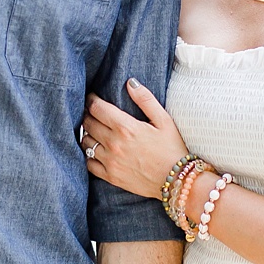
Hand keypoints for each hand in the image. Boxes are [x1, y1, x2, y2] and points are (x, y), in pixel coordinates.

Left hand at [81, 79, 189, 198]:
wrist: (178, 181)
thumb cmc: (172, 148)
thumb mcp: (164, 120)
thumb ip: (146, 99)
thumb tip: (130, 82)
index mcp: (126, 127)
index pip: (96, 108)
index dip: (91, 100)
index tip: (92, 98)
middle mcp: (114, 144)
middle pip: (88, 123)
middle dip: (88, 115)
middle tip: (92, 113)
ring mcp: (110, 161)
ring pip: (85, 142)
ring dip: (88, 134)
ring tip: (94, 131)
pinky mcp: (110, 176)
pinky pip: (89, 163)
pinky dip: (88, 155)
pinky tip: (95, 151)